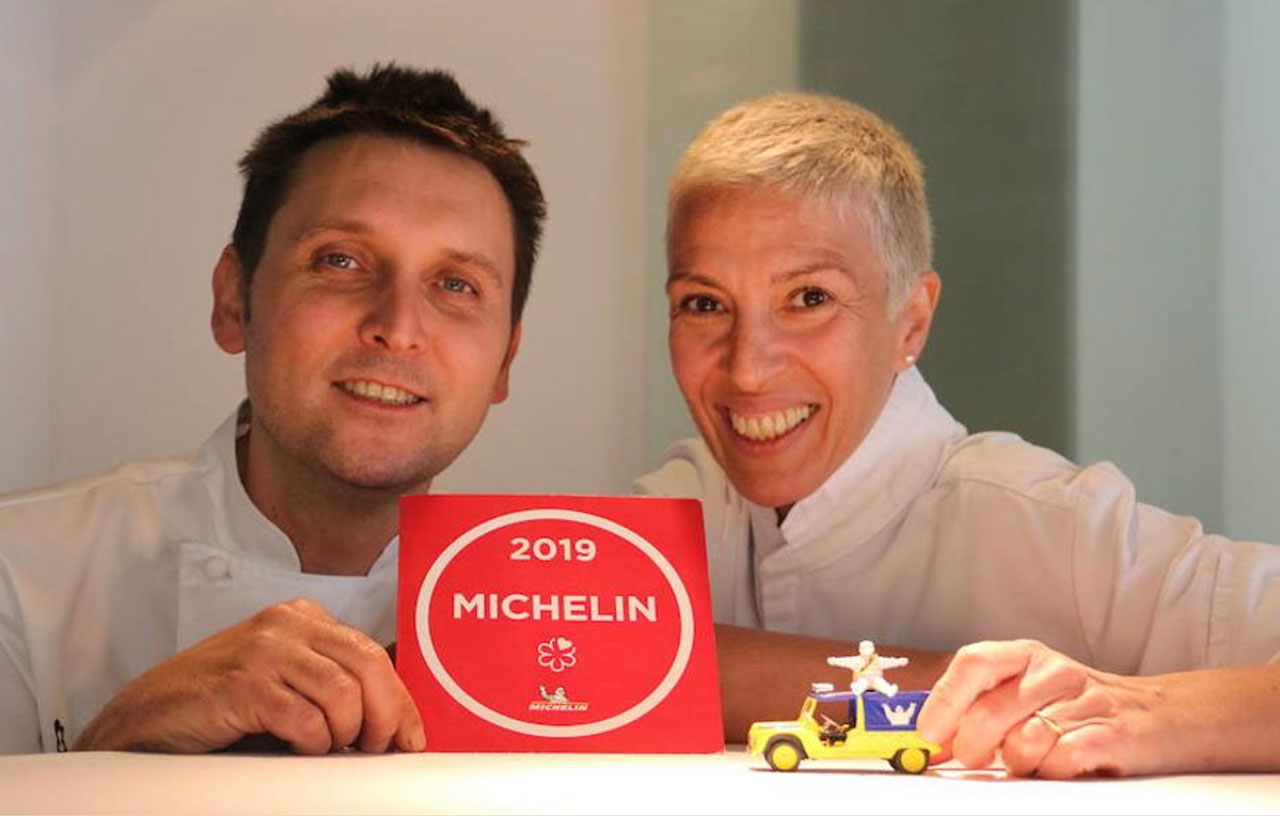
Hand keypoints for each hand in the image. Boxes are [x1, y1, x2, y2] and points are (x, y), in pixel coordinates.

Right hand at [75, 599, 424, 753]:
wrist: (146, 720)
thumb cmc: (219, 704)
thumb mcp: (285, 681)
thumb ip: (331, 682)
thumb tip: (393, 711)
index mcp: (302, 618)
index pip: (373, 653)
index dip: (401, 700)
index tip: (412, 736)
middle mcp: (287, 624)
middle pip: (368, 665)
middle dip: (385, 716)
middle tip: (378, 748)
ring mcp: (265, 650)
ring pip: (343, 693)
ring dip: (345, 734)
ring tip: (330, 749)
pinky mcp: (244, 684)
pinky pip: (305, 718)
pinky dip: (312, 743)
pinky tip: (299, 749)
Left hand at [917, 639, 1162, 777]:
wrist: (1158, 715)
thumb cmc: (1076, 705)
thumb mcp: (1027, 688)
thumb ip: (980, 705)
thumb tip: (931, 737)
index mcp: (1025, 654)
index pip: (973, 663)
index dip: (944, 700)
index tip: (928, 734)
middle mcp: (1053, 671)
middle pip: (989, 712)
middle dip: (972, 747)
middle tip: (977, 758)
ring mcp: (1083, 701)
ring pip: (1022, 743)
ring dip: (1018, 763)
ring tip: (1033, 757)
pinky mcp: (1109, 735)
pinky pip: (1058, 762)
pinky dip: (1050, 772)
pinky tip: (1061, 764)